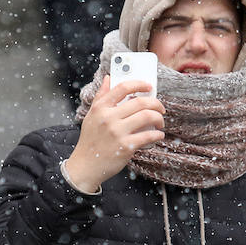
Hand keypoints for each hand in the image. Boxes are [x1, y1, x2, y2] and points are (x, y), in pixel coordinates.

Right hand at [64, 77, 164, 191]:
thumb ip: (101, 96)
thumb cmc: (90, 141)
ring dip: (159, 118)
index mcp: (100, 108)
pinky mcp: (126, 146)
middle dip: (156, 104)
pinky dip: (158, 135)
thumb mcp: (91, 116)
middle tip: (160, 108)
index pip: (122, 88)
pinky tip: (158, 135)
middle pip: (140, 102)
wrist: (85, 166)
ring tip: (160, 122)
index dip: (139, 84)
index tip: (149, 86)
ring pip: (147, 117)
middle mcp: (108, 118)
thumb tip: (108, 78)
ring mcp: (117, 132)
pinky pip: (148, 136)